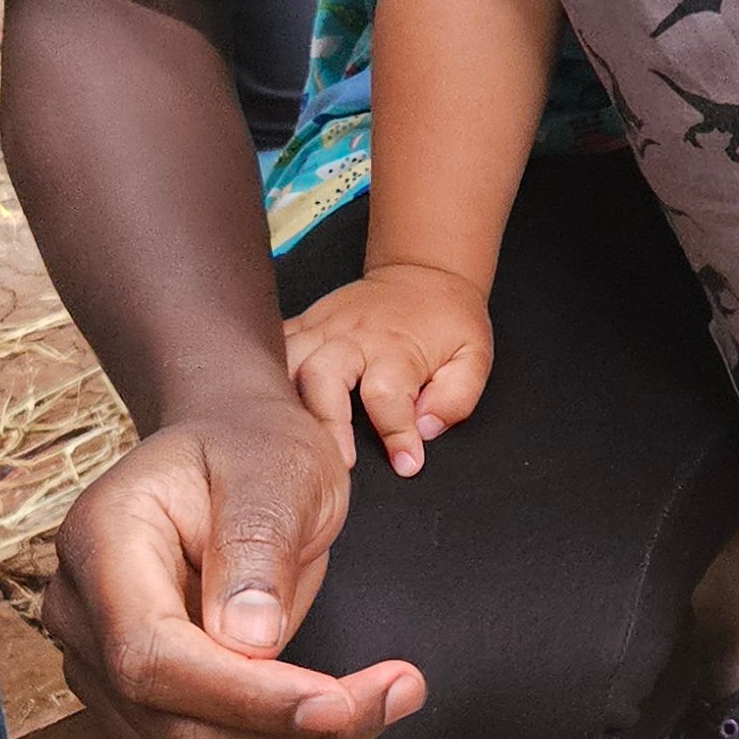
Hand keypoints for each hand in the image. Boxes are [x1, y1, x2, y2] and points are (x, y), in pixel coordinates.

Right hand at [44, 395, 425, 738]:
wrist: (229, 457)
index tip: (340, 701)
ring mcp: (102, 676)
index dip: (246, 698)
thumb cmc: (253, 449)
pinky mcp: (139, 717)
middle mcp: (81, 620)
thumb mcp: (274, 467)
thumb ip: (257, 545)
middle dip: (295, 737)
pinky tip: (337, 731)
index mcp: (100, 544)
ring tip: (382, 706)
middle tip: (401, 692)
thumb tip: (249, 642)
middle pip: (173, 731)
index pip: (150, 657)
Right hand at [283, 261, 492, 474]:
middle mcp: (353, 337)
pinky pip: (276, 346)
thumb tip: (425, 429)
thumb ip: (455, 397)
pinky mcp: (306, 324)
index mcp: (396, 348)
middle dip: (325, 423)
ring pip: (288, 362)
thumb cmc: (447, 320)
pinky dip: (266, 372)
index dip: (396, 434)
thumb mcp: (473, 357)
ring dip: (286, 402)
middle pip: (322, 377)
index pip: (389, 396)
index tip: (406, 463)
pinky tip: (268, 404)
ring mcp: (324, 328)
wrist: (424, 275)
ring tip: (294, 439)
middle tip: (334, 462)